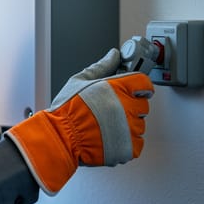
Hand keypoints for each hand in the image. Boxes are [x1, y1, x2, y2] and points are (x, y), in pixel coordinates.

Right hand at [6, 49, 152, 193]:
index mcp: (119, 87)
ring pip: (139, 124)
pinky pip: (137, 142)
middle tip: (111, 110)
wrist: (60, 137)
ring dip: (127, 124)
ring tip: (107, 125)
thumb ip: (102, 66)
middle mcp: (128, 107)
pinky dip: (126, 141)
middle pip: (142, 104)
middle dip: (130, 106)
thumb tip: (113, 55)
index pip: (144, 83)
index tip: (132, 90)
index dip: (138, 86)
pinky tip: (111, 137)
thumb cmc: (66, 110)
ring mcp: (130, 129)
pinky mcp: (129, 148)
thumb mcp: (80, 80)